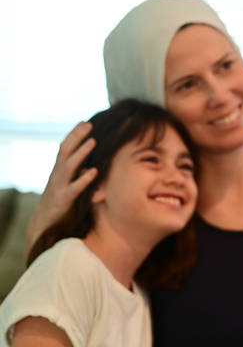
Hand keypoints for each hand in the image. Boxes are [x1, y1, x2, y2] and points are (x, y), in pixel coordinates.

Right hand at [26, 122, 97, 254]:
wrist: (44, 225)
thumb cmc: (60, 203)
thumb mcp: (67, 185)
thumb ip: (76, 173)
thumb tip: (89, 163)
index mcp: (59, 170)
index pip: (65, 147)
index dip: (74, 134)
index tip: (85, 122)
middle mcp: (57, 175)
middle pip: (65, 151)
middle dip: (77, 136)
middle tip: (89, 124)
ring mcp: (59, 187)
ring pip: (69, 166)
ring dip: (81, 153)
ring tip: (93, 141)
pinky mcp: (64, 200)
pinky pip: (75, 188)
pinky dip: (84, 179)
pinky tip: (94, 171)